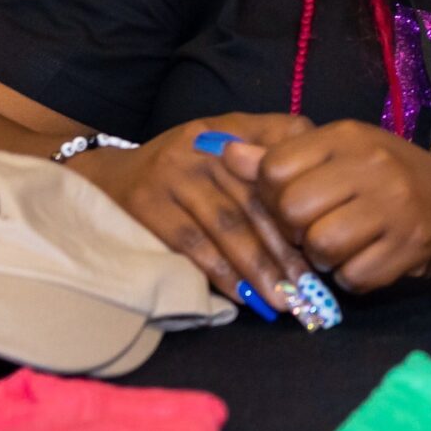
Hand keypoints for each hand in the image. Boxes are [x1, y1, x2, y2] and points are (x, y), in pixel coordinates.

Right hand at [67, 114, 313, 300]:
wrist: (107, 178)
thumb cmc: (184, 170)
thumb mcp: (225, 145)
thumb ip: (271, 151)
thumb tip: (322, 186)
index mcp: (231, 131)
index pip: (277, 166)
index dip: (300, 208)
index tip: (322, 242)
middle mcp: (203, 148)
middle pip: (255, 203)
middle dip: (286, 249)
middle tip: (311, 287)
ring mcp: (173, 175)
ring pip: (227, 227)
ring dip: (259, 268)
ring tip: (284, 299)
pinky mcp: (147, 205)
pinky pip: (192, 245)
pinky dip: (221, 273)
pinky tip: (243, 296)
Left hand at [225, 121, 430, 293]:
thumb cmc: (387, 173)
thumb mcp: (338, 152)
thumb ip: (280, 156)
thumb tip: (225, 152)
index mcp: (347, 137)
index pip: (275, 169)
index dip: (271, 194)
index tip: (291, 200)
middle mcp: (371, 167)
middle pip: (293, 210)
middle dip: (295, 229)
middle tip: (315, 227)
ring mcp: (394, 208)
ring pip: (321, 246)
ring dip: (323, 257)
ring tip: (341, 245)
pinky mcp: (410, 246)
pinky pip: (354, 276)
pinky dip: (353, 276)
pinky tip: (366, 259)